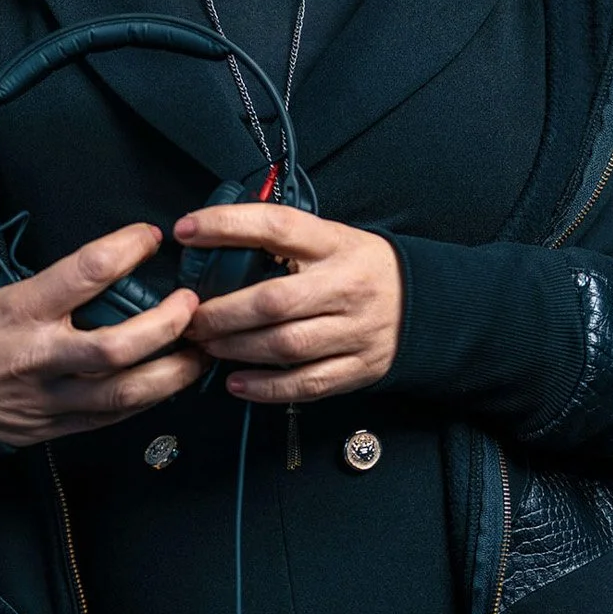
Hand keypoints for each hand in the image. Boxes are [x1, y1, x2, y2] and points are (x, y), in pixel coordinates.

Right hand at [0, 222, 207, 445]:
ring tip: (202, 349)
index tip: (150, 237)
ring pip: (125, 392)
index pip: (84, 273)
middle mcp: (40, 358)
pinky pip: (115, 416)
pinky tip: (171, 381)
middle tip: (191, 303)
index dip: (126, 249)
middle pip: (116, 346)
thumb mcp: (0, 296)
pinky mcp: (60, 428)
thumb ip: (56, 288)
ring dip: (174, 371)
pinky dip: (150, 398)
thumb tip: (113, 267)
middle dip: (166, 325)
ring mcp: (52, 399)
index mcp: (21, 312)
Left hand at [173, 202, 402, 402]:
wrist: (426, 302)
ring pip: (286, 346)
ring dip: (236, 349)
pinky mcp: (359, 368)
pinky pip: (306, 383)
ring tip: (207, 346)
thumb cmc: (359, 267)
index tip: (186, 230)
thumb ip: (281, 240)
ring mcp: (354, 330)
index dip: (226, 226)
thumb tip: (212, 240)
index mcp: (334, 243)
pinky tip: (236, 382)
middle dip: (221, 313)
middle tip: (190, 318)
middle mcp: (345, 286)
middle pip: (273, 301)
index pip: (276, 226)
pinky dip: (266, 387)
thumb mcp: (329, 237)